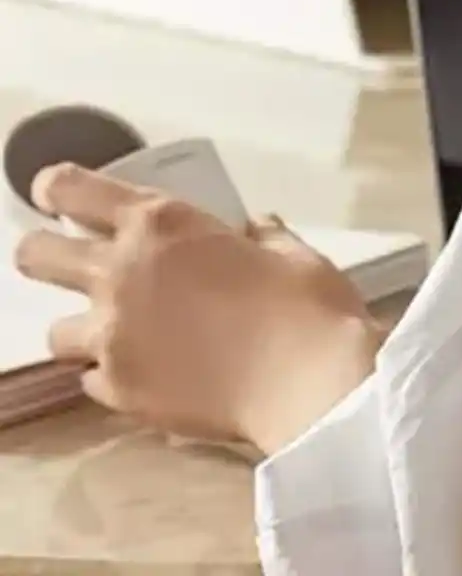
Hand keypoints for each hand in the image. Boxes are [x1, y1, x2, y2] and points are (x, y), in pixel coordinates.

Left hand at [12, 164, 383, 455]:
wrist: (306, 384)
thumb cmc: (306, 303)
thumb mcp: (289, 253)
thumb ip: (259, 237)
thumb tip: (252, 232)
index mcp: (163, 225)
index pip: (74, 190)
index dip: (55, 188)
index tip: (54, 193)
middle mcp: (121, 275)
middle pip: (37, 255)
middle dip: (45, 252)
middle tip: (74, 262)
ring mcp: (111, 339)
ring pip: (56, 332)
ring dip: (84, 328)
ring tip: (124, 333)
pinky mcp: (116, 392)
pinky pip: (92, 379)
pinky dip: (113, 373)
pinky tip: (151, 372)